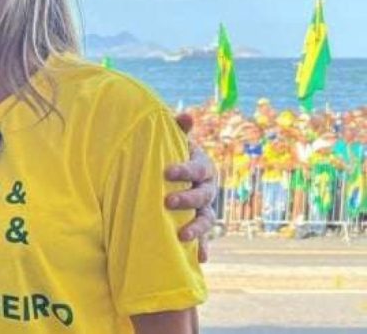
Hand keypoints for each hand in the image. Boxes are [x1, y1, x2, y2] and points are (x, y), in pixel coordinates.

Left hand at [165, 112, 216, 262]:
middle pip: (202, 195)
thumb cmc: (171, 153)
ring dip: (197, 228)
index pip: (196, 168)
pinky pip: (205, 237)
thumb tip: (185, 115)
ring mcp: (206, 207)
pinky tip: (200, 258)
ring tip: (183, 236)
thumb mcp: (174, 140)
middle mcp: (208, 187)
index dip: (183, 169)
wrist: (173, 171)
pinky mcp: (200, 223)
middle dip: (186, 199)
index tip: (167, 171)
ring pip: (207, 218)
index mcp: (203, 166)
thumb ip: (178, 129)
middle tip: (167, 201)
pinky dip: (203, 247)